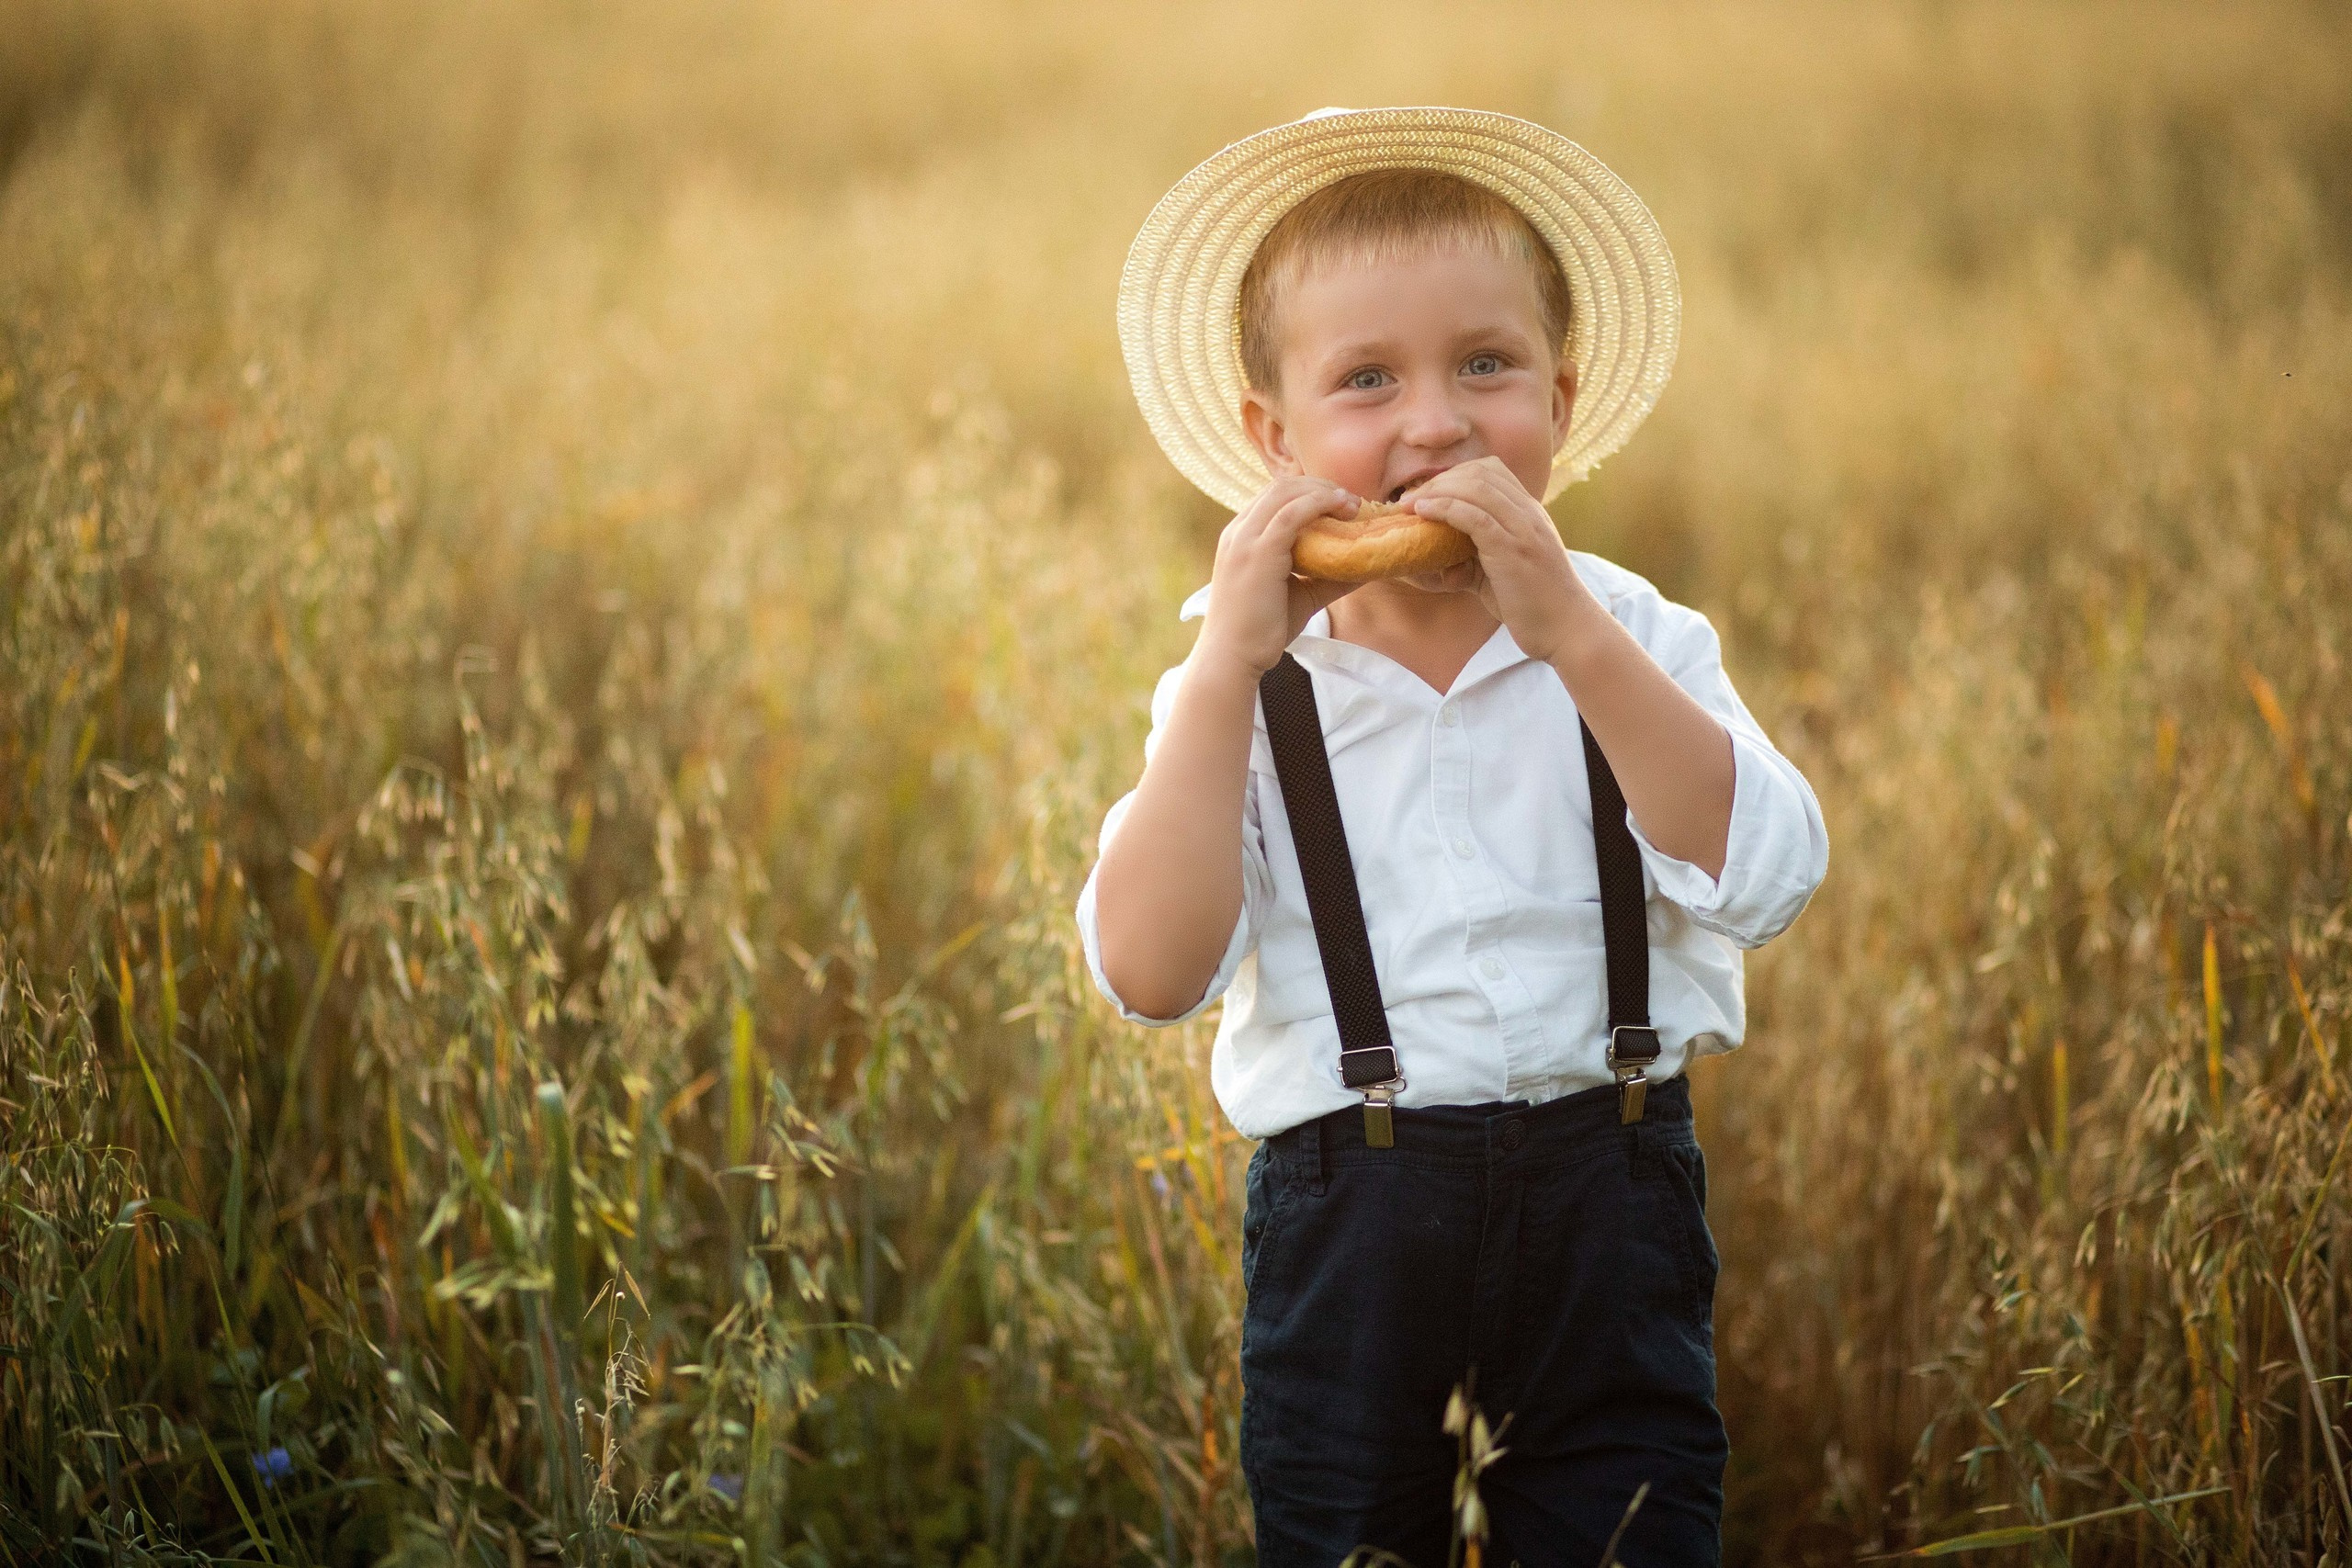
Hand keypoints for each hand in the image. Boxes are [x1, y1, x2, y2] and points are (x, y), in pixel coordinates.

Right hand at [1193, 477, 1363, 677]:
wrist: (1233, 657)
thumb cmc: (1262, 631)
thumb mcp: (1300, 596)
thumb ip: (1328, 578)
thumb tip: (1366, 568)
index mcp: (1241, 537)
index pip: (1274, 497)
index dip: (1309, 492)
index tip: (1340, 503)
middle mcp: (1238, 531)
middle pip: (1281, 486)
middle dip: (1319, 485)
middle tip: (1352, 500)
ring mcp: (1245, 539)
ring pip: (1286, 492)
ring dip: (1323, 491)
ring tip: (1352, 504)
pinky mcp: (1258, 552)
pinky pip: (1292, 513)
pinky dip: (1319, 504)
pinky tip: (1342, 508)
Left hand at [1401, 457, 1602, 662]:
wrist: (1568, 629)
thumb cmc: (1536, 605)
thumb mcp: (1507, 571)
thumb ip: (1478, 558)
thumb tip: (1441, 563)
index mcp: (1530, 513)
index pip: (1492, 471)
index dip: (1456, 475)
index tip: (1429, 493)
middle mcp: (1528, 514)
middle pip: (1480, 473)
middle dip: (1440, 480)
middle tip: (1410, 499)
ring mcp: (1523, 529)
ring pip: (1476, 487)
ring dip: (1436, 491)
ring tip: (1409, 505)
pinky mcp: (1513, 550)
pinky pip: (1474, 516)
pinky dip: (1444, 508)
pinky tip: (1424, 513)